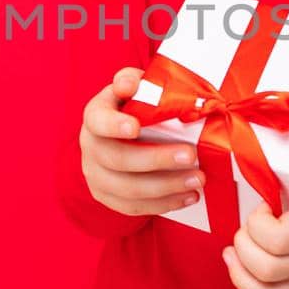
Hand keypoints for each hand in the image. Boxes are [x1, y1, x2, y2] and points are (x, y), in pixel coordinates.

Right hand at [78, 67, 206, 218]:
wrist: (115, 138)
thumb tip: (131, 84)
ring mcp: (97, 176)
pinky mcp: (109, 197)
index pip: (98, 121)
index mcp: (94, 117)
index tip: (136, 127)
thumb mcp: (129, 88)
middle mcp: (90, 148)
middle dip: (156, 159)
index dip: (114, 125)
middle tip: (191, 156)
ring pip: (128, 189)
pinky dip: (164, 204)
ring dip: (166, 187)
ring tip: (198, 180)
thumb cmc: (130, 107)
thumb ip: (130, 80)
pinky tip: (188, 196)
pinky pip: (135, 207)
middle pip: (118, 159)